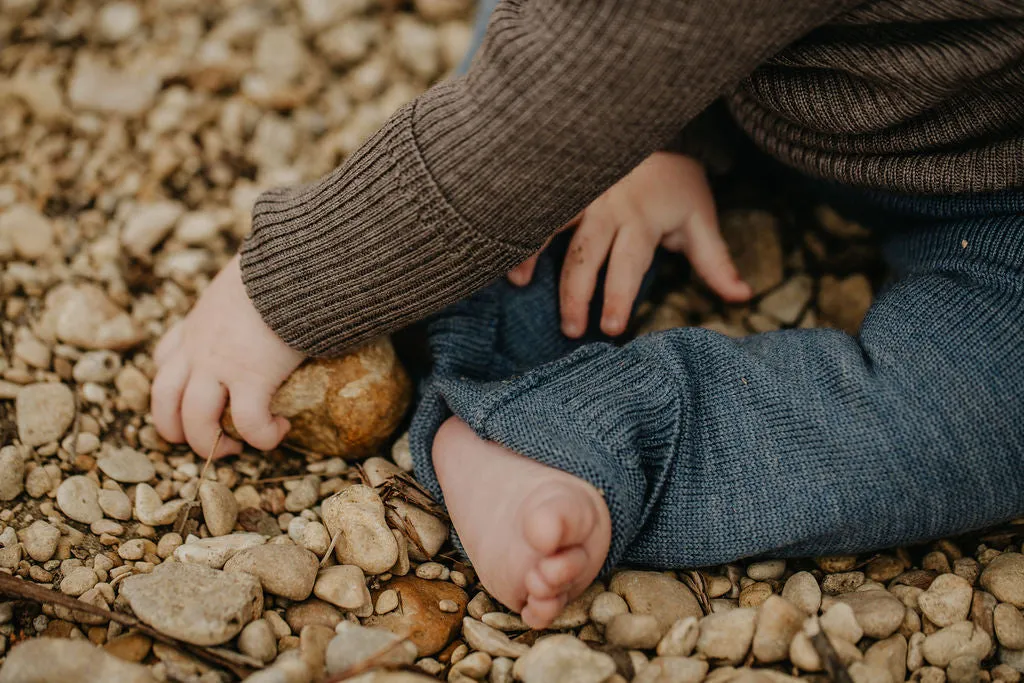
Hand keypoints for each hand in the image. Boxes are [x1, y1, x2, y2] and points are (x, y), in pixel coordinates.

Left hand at [151, 254, 304, 456]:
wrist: (292, 263)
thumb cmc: (278, 266)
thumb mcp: (245, 279)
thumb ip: (247, 295)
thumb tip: (275, 294)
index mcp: (197, 325)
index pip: (166, 361)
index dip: (174, 390)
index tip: (197, 400)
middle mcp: (198, 348)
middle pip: (165, 400)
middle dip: (178, 430)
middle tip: (208, 442)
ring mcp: (220, 365)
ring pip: (196, 421)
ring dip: (212, 444)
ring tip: (238, 448)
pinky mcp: (252, 377)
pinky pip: (250, 423)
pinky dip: (263, 436)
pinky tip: (281, 430)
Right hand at [508, 152, 750, 337]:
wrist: (649, 126)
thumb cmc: (675, 184)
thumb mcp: (700, 220)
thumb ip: (715, 261)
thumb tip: (744, 296)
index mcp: (642, 220)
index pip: (629, 264)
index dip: (618, 296)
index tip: (611, 328)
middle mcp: (607, 208)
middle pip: (586, 255)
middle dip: (576, 294)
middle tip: (572, 330)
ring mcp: (578, 194)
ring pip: (550, 226)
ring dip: (533, 256)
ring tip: (521, 286)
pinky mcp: (558, 186)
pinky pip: (534, 208)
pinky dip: (518, 230)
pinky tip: (505, 253)